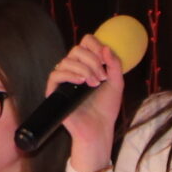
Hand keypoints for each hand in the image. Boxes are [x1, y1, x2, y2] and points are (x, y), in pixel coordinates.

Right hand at [46, 37, 127, 171]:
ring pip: (67, 60)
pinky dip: (69, 74)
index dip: (95, 46)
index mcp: (88, 64)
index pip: (86, 42)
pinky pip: (56, 74)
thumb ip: (114, 64)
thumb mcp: (116, 83)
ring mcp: (64, 79)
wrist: (98, 128)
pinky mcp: (54, 90)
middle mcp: (74, 69)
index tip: (105, 60)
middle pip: (77, 49)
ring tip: (94, 84)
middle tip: (102, 78)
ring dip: (84, 69)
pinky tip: (81, 82)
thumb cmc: (106, 107)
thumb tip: (106, 47)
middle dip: (92, 61)